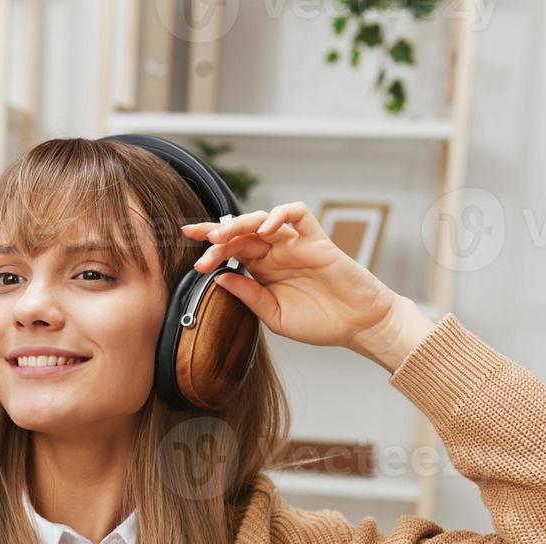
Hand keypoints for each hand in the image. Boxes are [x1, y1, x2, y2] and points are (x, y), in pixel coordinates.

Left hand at [181, 202, 434, 368]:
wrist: (358, 325)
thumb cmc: (319, 322)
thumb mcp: (275, 316)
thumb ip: (249, 296)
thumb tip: (219, 277)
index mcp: (261, 270)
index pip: (230, 251)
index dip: (209, 247)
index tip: (187, 251)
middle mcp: (275, 253)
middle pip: (241, 232)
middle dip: (216, 234)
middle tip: (199, 242)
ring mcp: (295, 244)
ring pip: (263, 219)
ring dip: (240, 223)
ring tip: (222, 236)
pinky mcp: (317, 240)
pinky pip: (298, 215)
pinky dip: (279, 215)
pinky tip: (265, 230)